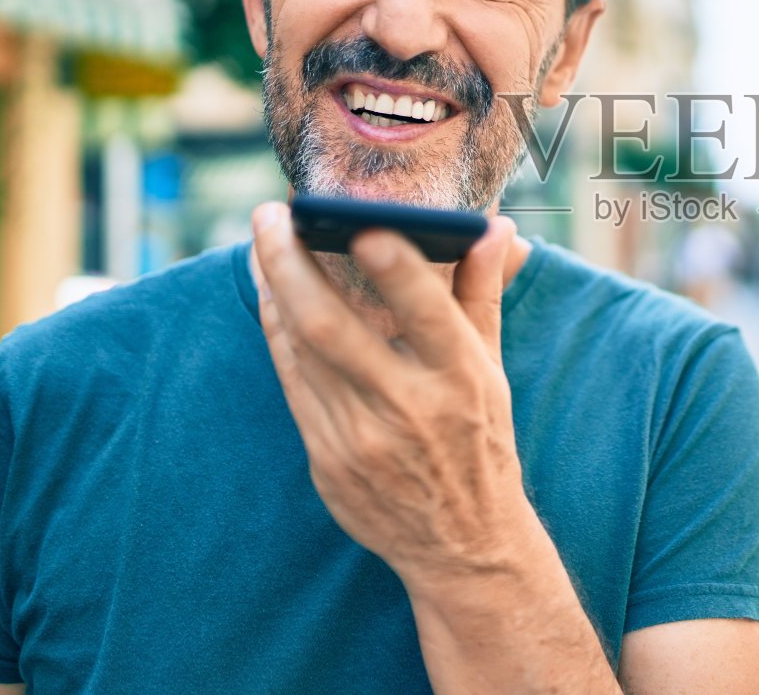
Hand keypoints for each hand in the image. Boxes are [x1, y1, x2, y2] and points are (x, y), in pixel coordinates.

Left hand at [250, 202, 533, 583]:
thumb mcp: (492, 369)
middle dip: (290, 263)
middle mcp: (409, 408)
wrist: (461, 544)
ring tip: (264, 241)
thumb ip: (482, 293)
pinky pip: (292, 382)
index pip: (428, 313)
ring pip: (299, 350)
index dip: (395, 269)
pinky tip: (273, 297)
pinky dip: (278, 332)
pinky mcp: (327, 460)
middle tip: (270, 214)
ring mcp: (360, 438)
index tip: (364, 225)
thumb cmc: (480, 441)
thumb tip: (494, 227)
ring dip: (274, 288)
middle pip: (331, 327)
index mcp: (461, 379)